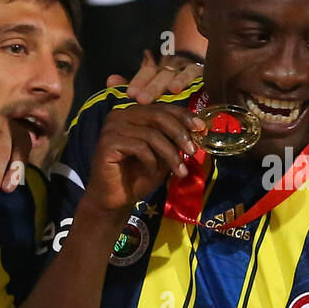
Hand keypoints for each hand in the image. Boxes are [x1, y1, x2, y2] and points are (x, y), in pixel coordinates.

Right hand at [82, 101, 197, 213]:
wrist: (116, 199)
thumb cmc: (139, 176)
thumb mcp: (163, 154)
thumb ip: (175, 138)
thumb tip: (198, 126)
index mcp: (133, 113)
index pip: (162, 108)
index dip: (183, 116)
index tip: (200, 128)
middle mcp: (120, 114)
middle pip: (158, 116)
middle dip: (179, 134)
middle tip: (192, 151)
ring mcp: (112, 127)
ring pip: (151, 134)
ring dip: (169, 154)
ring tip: (179, 170)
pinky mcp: (107, 142)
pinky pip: (139, 147)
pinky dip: (151, 161)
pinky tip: (152, 172)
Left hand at [106, 49, 202, 104]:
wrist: (199, 81)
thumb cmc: (168, 92)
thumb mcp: (148, 88)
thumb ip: (131, 86)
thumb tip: (110, 80)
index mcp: (157, 70)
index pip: (146, 71)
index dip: (138, 81)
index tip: (130, 94)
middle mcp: (170, 67)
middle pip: (160, 73)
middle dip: (152, 86)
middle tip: (143, 99)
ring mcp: (186, 67)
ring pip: (177, 72)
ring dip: (174, 81)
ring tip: (172, 90)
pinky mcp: (202, 71)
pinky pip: (195, 71)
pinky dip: (188, 78)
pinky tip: (182, 88)